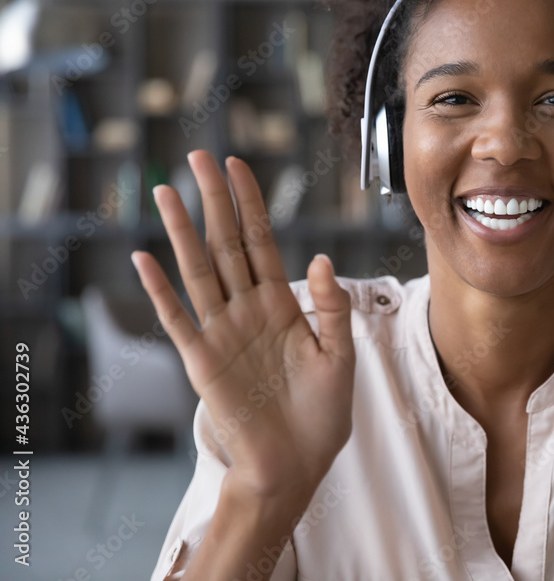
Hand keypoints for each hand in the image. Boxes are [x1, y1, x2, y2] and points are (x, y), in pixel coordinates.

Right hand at [131, 150, 354, 500]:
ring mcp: (222, 334)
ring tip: (166, 193)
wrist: (298, 465)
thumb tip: (320, 259)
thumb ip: (330, 308)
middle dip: (215, 202)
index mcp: (281, 306)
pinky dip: (160, 291)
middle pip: (227, 245)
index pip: (262, 243)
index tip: (239, 166)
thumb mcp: (339, 356)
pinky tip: (144, 259)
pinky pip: (177, 320)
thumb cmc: (322, 414)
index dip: (251, 205)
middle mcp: (247, 312)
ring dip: (181, 233)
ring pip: (198, 272)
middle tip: (199, 158)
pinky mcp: (203, 362)